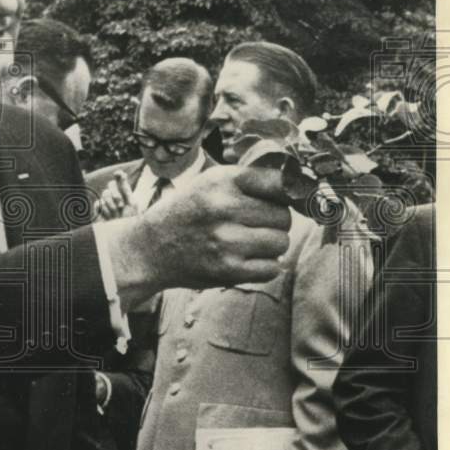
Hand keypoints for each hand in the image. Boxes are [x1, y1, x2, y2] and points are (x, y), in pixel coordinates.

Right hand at [95, 171, 138, 219]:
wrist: (121, 235)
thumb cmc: (130, 221)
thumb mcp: (132, 203)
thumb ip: (126, 188)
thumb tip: (121, 173)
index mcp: (126, 193)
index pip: (121, 179)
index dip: (119, 175)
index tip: (118, 174)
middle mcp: (115, 195)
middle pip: (111, 184)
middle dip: (116, 195)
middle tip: (121, 206)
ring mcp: (106, 201)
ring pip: (105, 193)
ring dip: (111, 205)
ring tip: (116, 215)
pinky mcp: (99, 208)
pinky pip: (99, 203)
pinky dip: (105, 210)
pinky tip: (109, 218)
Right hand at [105, 165, 290, 303]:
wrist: (150, 248)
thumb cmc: (187, 211)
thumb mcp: (209, 182)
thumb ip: (249, 179)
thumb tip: (298, 184)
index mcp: (221, 181)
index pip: (279, 183)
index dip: (288, 194)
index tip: (286, 200)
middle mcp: (223, 207)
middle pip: (284, 217)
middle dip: (274, 222)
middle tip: (253, 225)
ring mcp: (226, 240)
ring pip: (280, 243)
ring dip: (270, 245)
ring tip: (247, 242)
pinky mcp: (227, 270)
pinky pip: (271, 268)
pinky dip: (263, 266)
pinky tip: (243, 258)